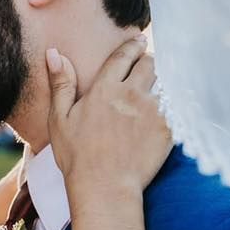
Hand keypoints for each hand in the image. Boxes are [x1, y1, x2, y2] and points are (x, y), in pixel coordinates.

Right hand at [46, 37, 170, 201]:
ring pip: (164, 83)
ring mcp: (153, 111)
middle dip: (148, 62)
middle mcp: (132, 94)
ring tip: (154, 93)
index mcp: (105, 88)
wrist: (105, 188)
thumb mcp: (60, 119)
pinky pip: (176, 107)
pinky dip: (172, 106)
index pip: (124, 55)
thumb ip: (61, 83)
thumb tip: (54, 53)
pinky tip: (166, 113)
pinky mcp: (169, 129)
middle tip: (145, 67)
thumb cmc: (77, 157)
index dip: (132, 45)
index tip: (138, 41)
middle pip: (150, 64)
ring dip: (159, 84)